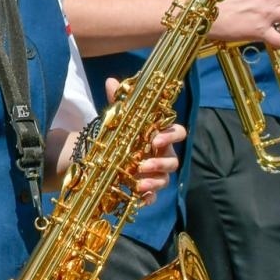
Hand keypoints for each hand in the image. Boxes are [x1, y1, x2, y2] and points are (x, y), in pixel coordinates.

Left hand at [96, 79, 183, 205]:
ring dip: (154, 181)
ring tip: (139, 181)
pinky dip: (148, 197)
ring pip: (165, 179)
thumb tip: (111, 81)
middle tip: (144, 164)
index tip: (156, 139)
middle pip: (173, 160)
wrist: (102, 156)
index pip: (178, 133)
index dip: (171, 135)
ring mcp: (155, 173)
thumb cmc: (119, 135)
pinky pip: (152, 196)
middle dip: (161, 163)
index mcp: (159, 136)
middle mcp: (161, 155)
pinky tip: (140, 198)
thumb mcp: (117, 119)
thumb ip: (118, 102)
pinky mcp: (145, 188)